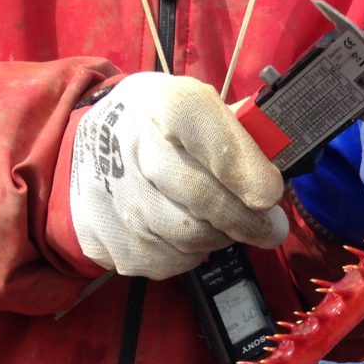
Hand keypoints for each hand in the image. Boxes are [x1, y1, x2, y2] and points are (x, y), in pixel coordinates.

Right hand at [70, 73, 287, 278]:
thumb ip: (241, 140)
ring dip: (218, 238)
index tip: (271, 195)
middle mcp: (133, 144)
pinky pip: (167, 260)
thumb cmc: (164, 129)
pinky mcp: (104, 233)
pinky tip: (185, 233)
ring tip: (223, 224)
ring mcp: (113, 192)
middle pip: (204, 199)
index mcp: (166, 103)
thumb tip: (276, 186)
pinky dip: (188, 254)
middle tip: (271, 230)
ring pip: (189, 236)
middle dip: (247, 221)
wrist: (87, 145)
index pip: (214, 142)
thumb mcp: (200, 111)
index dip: (249, 173)